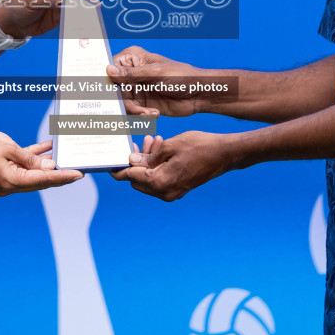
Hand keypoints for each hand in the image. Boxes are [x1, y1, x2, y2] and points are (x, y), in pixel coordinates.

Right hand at [0, 129, 82, 195]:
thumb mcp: (10, 148)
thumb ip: (31, 159)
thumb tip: (50, 167)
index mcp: (10, 182)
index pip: (43, 180)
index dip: (63, 177)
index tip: (79, 175)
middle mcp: (9, 186)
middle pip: (40, 180)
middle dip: (59, 174)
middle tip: (79, 169)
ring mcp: (6, 181)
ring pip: (33, 174)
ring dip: (47, 165)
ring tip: (66, 157)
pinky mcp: (3, 173)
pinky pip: (23, 166)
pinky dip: (34, 158)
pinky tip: (48, 147)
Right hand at [106, 46, 215, 116]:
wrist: (200, 94)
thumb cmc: (182, 76)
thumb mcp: (155, 74)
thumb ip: (131, 75)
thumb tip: (108, 70)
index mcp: (133, 59)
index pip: (109, 68)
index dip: (104, 80)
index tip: (99, 92)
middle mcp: (131, 74)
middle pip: (113, 88)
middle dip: (118, 100)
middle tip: (128, 108)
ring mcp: (136, 89)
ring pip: (121, 103)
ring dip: (134, 110)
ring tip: (150, 112)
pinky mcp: (142, 103)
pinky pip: (133, 112)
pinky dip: (141, 115)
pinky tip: (154, 113)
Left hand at [110, 130, 231, 200]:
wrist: (226, 154)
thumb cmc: (200, 146)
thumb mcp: (170, 146)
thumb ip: (148, 156)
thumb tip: (132, 162)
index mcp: (160, 182)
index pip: (130, 176)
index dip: (118, 169)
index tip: (109, 163)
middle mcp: (165, 192)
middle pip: (138, 180)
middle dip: (135, 161)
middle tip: (139, 142)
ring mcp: (173, 192)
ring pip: (149, 179)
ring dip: (147, 162)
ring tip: (154, 141)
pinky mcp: (179, 188)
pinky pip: (161, 179)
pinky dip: (157, 166)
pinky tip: (161, 149)